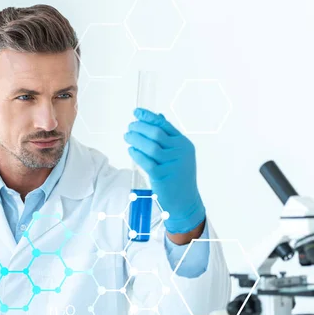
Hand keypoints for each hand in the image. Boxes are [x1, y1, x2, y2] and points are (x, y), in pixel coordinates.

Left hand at [124, 108, 205, 233]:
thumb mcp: (179, 155)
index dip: (148, 117)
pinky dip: (137, 154)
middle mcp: (180, 152)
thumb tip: (158, 116)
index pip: (164, 125)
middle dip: (140, 127)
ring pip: (150, 146)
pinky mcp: (163, 176)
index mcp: (184, 144)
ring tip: (127, 136)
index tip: (136, 112)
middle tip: (130, 127)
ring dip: (136, 139)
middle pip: (156, 133)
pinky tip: (131, 151)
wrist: (185, 202)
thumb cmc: (179, 177)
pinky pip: (146, 162)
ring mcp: (172, 164)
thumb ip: (169, 137)